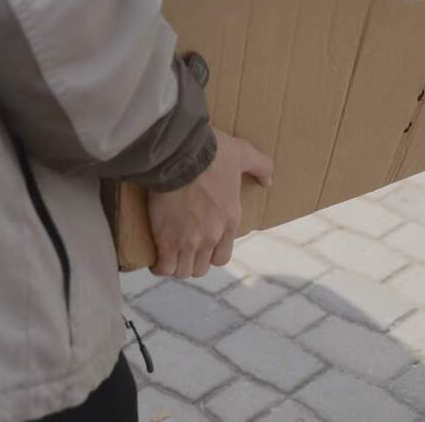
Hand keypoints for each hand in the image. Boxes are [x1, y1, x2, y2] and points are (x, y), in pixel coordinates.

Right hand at [146, 130, 273, 278]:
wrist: (181, 154)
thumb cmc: (212, 153)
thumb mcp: (244, 154)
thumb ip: (261, 166)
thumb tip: (268, 181)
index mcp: (230, 220)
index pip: (222, 256)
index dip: (210, 254)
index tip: (200, 244)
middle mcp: (212, 236)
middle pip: (201, 267)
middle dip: (191, 261)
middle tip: (180, 248)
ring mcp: (189, 240)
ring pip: (183, 271)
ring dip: (175, 265)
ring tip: (166, 254)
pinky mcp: (167, 239)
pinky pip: (164, 267)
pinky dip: (159, 266)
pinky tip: (155, 257)